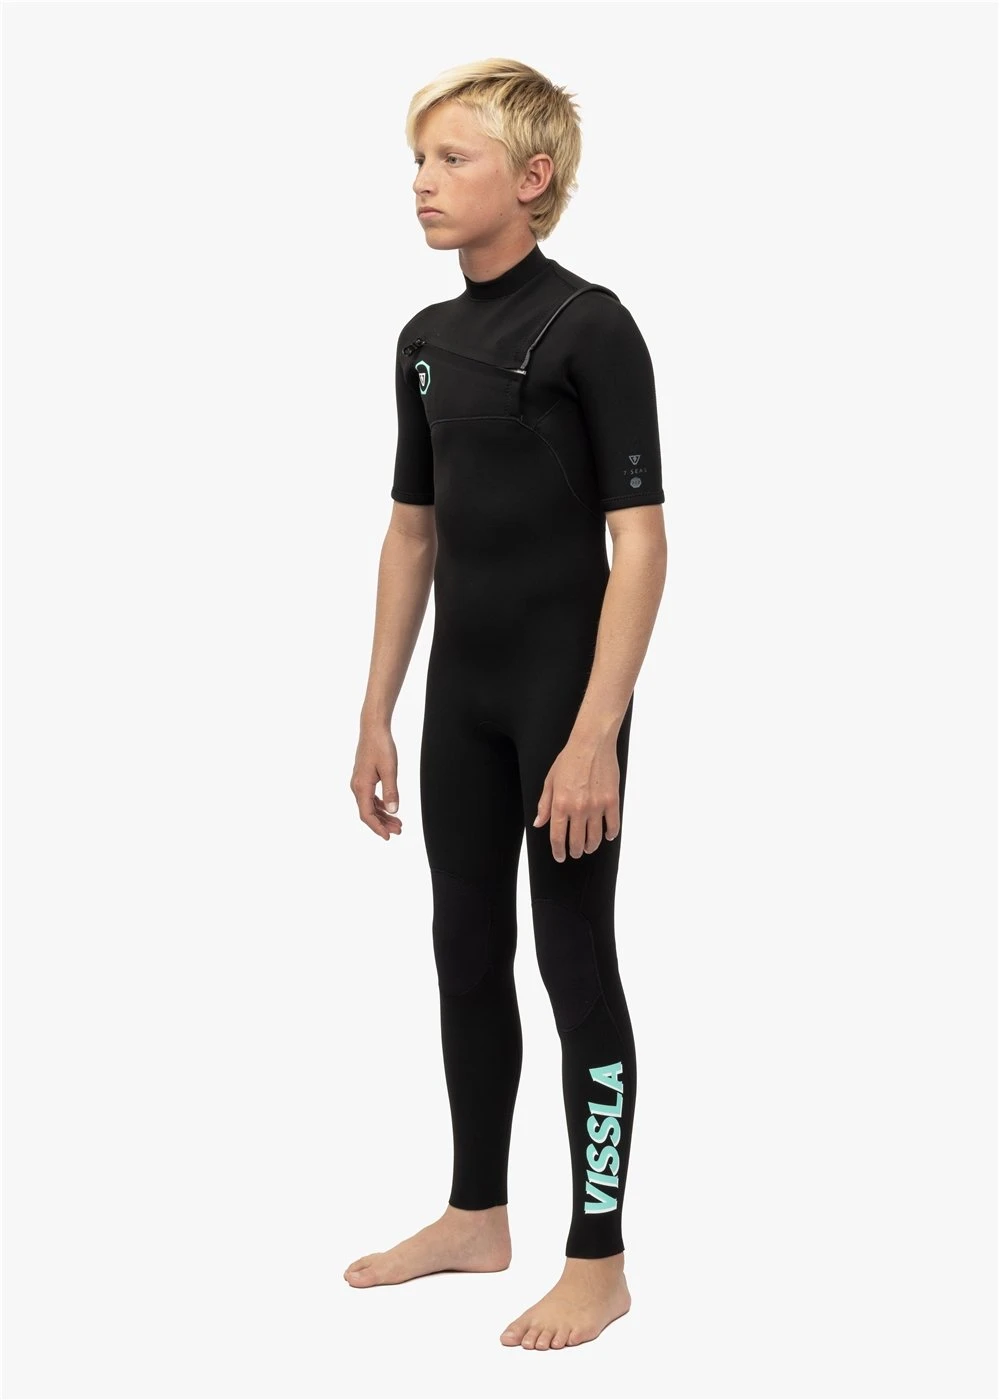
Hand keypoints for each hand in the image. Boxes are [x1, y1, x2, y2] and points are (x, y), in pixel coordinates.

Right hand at [351, 722, 402, 840]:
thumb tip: (393, 811)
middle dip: (383, 824)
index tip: (388, 837)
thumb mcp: (390, 770)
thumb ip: (392, 791)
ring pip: (369, 805)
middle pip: (368, 812)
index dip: (377, 828)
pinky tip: (389, 809)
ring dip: (382, 815)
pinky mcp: (363, 778)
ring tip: (398, 823)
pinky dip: (380, 806)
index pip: (367, 814)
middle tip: (399, 831)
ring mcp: (359, 782)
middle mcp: (357, 786)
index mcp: (361, 786)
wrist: (373, 729)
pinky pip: (370, 797)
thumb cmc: (381, 746)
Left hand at [532, 735, 621, 861]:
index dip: (558, 851)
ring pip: (595, 837)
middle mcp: (578, 808)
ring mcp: (597, 806)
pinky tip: (606, 836)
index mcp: (560, 804)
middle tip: (576, 852)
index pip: (558, 837)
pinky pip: (613, 825)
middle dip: (575, 851)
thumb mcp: (550, 781)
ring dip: (591, 846)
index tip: (560, 856)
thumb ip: (544, 805)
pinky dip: (610, 834)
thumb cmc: (569, 759)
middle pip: (577, 841)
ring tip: (589, 847)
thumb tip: (539, 823)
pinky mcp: (612, 801)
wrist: (591, 744)